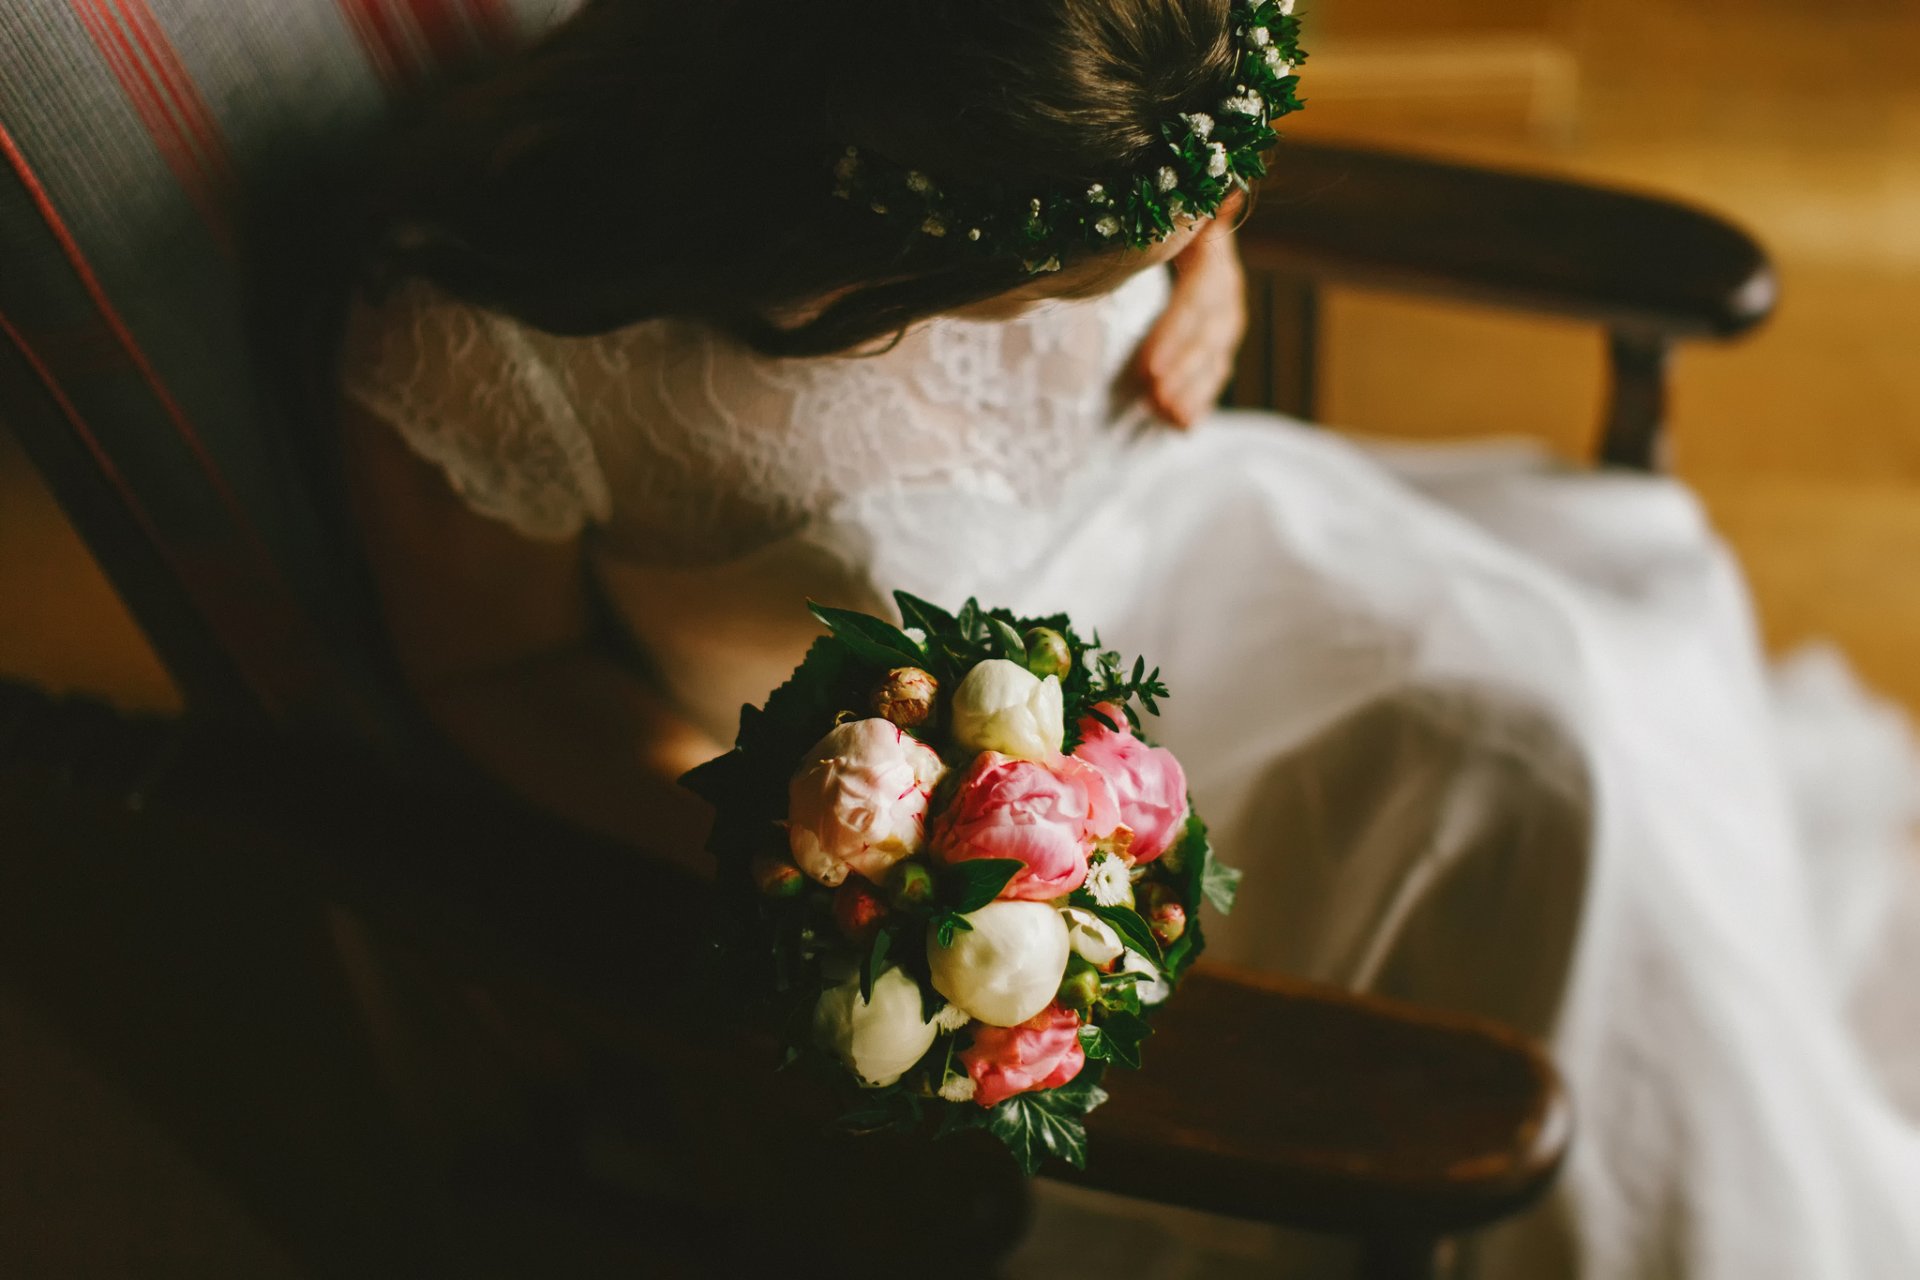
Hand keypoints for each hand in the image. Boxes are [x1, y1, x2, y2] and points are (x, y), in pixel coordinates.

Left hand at [1131, 196, 1247, 428]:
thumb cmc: (1147, 220)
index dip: (1175, 333)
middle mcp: (1226, 287)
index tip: (1147, 368)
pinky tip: (1180, 425)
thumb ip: (1187, 212)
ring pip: (1215, 358)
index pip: (1199, 296)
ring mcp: (1224, 319)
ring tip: (1164, 416)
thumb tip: (1228, 195)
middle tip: (1153, 399)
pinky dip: (1197, 401)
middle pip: (1210, 334)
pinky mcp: (1215, 344)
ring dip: (1191, 391)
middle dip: (1181, 371)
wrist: (1169, 230)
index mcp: (1211, 251)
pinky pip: (1212, 375)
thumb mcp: (1160, 216)